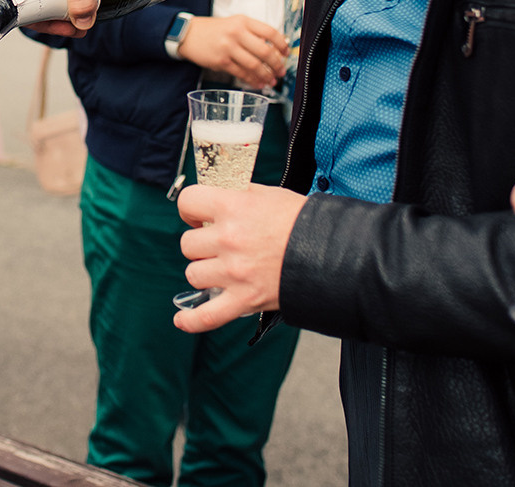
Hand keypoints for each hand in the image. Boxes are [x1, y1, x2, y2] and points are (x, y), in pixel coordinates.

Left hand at [173, 183, 305, 332]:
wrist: (332, 253)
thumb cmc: (302, 222)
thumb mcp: (268, 195)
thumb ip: (238, 194)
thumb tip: (218, 194)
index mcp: (233, 208)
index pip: (187, 202)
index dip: (190, 209)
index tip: (197, 216)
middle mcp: (229, 240)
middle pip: (187, 244)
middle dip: (200, 244)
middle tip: (217, 245)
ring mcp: (234, 272)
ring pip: (193, 274)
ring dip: (203, 272)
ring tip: (221, 269)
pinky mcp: (244, 300)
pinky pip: (207, 315)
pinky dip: (191, 321)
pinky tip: (182, 319)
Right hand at [178, 15, 287, 88]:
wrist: (188, 34)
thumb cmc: (212, 30)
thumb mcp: (234, 23)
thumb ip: (252, 33)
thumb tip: (273, 48)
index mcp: (243, 21)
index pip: (270, 32)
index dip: (281, 44)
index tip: (286, 53)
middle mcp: (237, 33)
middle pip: (265, 51)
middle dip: (277, 64)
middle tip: (281, 71)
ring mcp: (229, 47)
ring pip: (255, 65)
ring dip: (266, 75)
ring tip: (271, 80)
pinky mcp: (221, 61)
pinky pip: (242, 74)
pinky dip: (253, 80)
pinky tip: (258, 83)